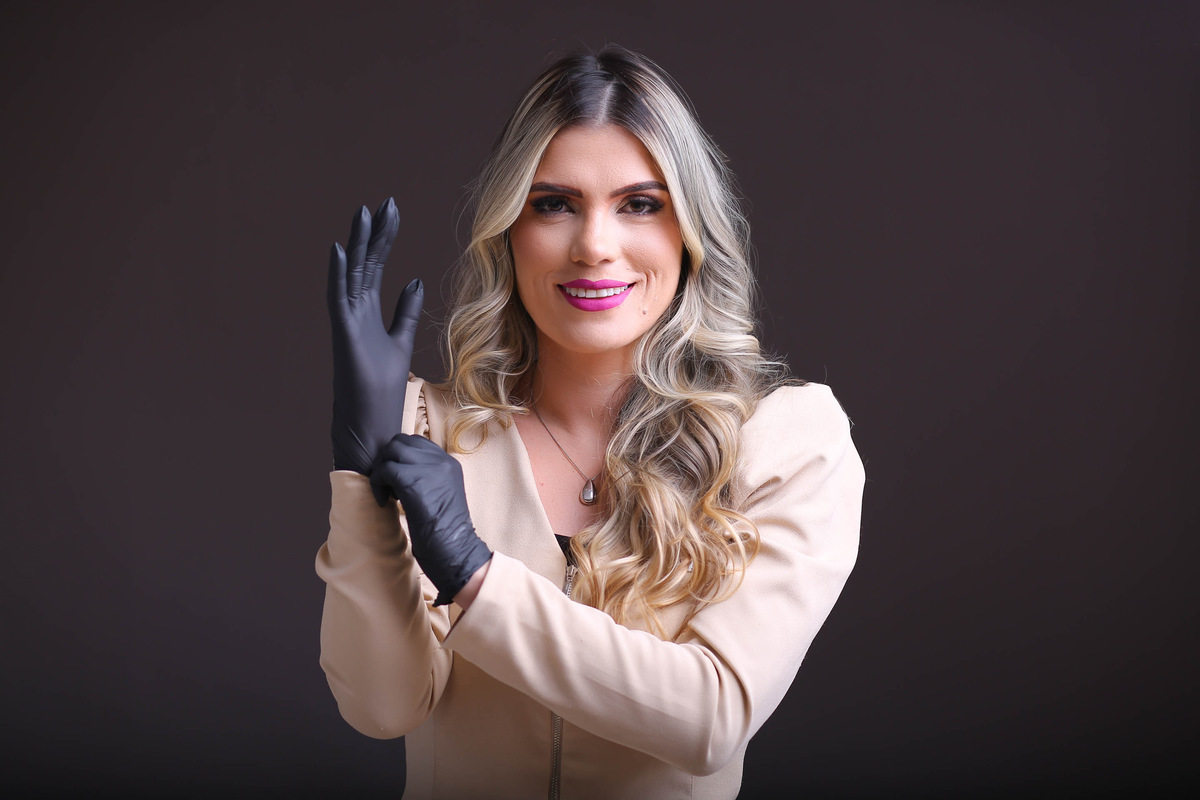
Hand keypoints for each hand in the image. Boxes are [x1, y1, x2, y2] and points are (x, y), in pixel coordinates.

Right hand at [327, 198, 423, 474]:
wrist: (371, 425)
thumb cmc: (382, 389)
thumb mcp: (401, 342)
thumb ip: (405, 312)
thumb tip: (415, 281)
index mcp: (367, 313)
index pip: (376, 267)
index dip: (384, 239)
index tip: (392, 212)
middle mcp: (354, 313)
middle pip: (364, 265)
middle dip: (375, 233)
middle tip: (384, 203)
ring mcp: (346, 324)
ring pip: (351, 276)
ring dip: (357, 245)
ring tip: (363, 213)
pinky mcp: (344, 337)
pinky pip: (339, 301)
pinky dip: (339, 276)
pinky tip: (342, 251)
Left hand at [370, 434, 492, 605]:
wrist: (454, 547)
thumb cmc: (446, 531)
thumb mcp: (442, 495)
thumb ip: (428, 479)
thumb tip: (398, 472)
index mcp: (449, 463)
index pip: (417, 443)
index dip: (400, 457)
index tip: (397, 479)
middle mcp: (441, 460)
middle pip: (401, 442)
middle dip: (388, 460)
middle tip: (388, 485)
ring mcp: (428, 467)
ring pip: (391, 452)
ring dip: (382, 470)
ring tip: (388, 493)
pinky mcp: (413, 480)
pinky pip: (384, 470)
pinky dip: (378, 484)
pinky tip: (384, 502)